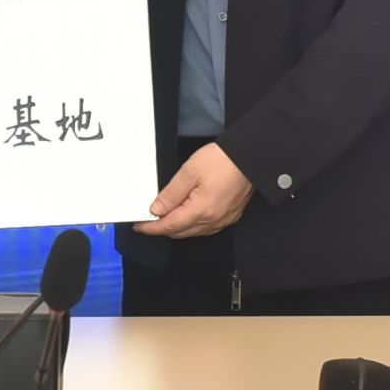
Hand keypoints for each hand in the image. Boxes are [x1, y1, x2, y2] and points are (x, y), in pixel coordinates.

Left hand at [135, 142, 253, 238]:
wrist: (250, 157)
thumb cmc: (222, 160)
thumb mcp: (189, 172)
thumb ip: (171, 194)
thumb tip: (156, 210)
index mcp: (201, 211)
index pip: (170, 226)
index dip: (152, 228)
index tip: (139, 226)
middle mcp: (213, 221)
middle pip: (180, 232)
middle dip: (163, 228)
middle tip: (149, 219)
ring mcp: (223, 220)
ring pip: (193, 231)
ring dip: (178, 226)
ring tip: (166, 214)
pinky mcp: (230, 216)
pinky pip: (206, 227)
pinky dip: (192, 224)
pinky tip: (187, 214)